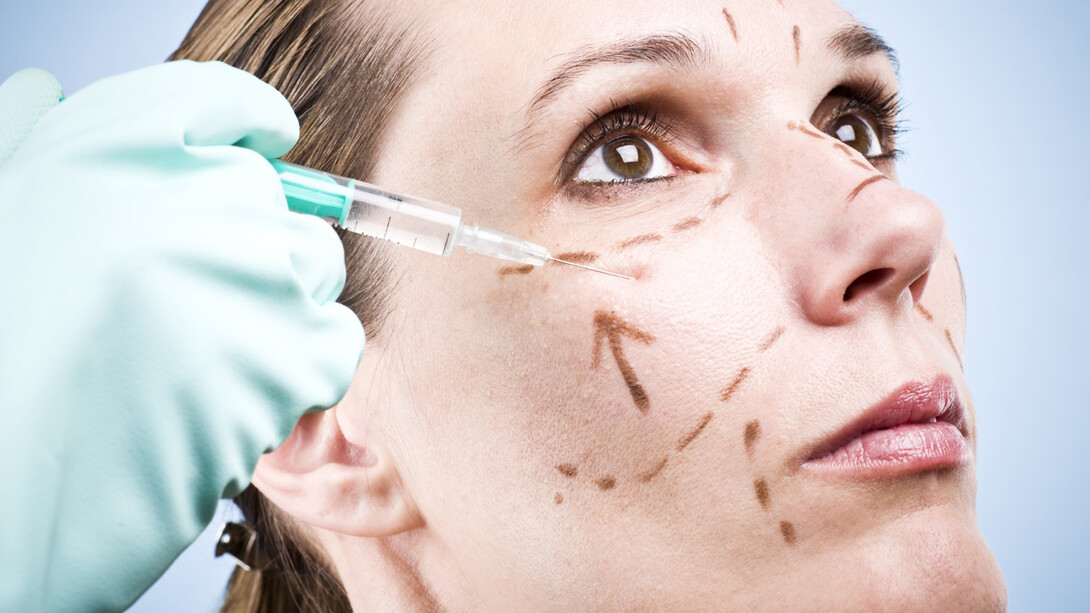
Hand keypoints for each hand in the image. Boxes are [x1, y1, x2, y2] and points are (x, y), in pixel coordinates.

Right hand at [0, 61, 363, 611]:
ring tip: (203, 356)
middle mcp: (205, 193)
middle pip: (280, 196)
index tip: (258, 145)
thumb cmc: (1, 341)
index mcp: (120, 143)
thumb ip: (39, 141)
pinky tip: (233, 394)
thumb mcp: (0, 209)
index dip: (245, 126)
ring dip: (279, 304)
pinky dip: (301, 367)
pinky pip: (334, 342)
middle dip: (254, 241)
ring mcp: (262, 273)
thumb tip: (45, 89)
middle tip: (197, 298)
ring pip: (315, 267)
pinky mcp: (298, 354)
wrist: (6, 475)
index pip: (221, 98)